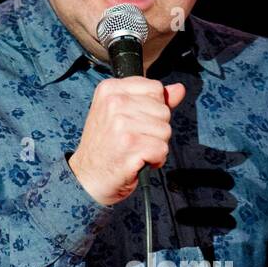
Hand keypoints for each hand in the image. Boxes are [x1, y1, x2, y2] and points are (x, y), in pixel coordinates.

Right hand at [68, 76, 185, 205]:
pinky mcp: (130, 146)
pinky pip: (162, 149)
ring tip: (135, 150)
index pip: (155, 88)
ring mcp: (122, 124)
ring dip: (155, 146)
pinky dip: (155, 160)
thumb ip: (152, 100)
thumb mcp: (122, 114)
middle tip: (133, 139)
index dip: (153, 109)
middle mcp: (114, 103)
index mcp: (111, 89)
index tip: (136, 121)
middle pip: (163, 110)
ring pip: (165, 130)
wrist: (88, 177)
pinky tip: (138, 161)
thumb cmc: (105, 146)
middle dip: (156, 129)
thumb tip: (179, 89)